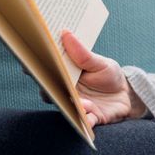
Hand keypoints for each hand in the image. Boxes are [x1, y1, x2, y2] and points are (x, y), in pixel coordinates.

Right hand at [23, 30, 142, 126]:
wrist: (126, 95)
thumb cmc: (108, 75)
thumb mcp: (100, 62)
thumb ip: (83, 54)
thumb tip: (66, 33)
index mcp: (64, 74)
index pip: (43, 69)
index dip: (33, 65)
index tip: (29, 60)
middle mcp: (64, 91)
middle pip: (47, 90)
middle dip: (47, 87)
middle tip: (50, 81)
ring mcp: (74, 105)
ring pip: (63, 106)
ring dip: (70, 103)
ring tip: (83, 100)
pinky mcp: (87, 118)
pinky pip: (82, 122)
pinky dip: (85, 119)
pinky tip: (90, 112)